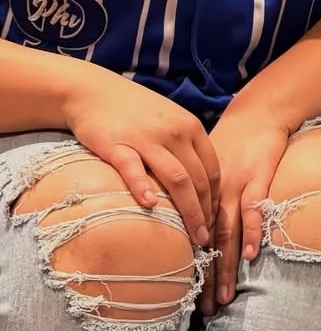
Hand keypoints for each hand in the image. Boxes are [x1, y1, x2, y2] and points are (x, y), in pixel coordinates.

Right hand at [66, 74, 219, 246]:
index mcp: (191, 127)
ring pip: (176, 179)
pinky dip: (143, 188)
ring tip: (192, 236)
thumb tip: (201, 182)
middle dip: (206, 212)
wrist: (93, 91)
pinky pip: (134, 169)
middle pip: (198, 179)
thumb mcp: (170, 120)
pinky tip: (150, 206)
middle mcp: (174, 133)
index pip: (212, 170)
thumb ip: (186, 146)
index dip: (216, 199)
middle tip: (207, 240)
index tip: (214, 221)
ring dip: (188, 210)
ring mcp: (147, 139)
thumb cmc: (134, 110)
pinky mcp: (118, 145)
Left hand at [203, 107, 290, 310]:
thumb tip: (188, 227)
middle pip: (207, 242)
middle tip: (206, 311)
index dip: (192, 269)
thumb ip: (201, 197)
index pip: (193, 238)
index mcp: (199, 194)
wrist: (258, 113)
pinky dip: (250, 231)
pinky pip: (253, 208)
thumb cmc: (235, 142)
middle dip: (207, 278)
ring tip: (225, 297)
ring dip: (226, 266)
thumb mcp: (209, 169)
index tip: (190, 299)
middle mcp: (213, 194)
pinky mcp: (257, 177)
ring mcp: (235, 186)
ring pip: (226, 232)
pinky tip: (250, 254)